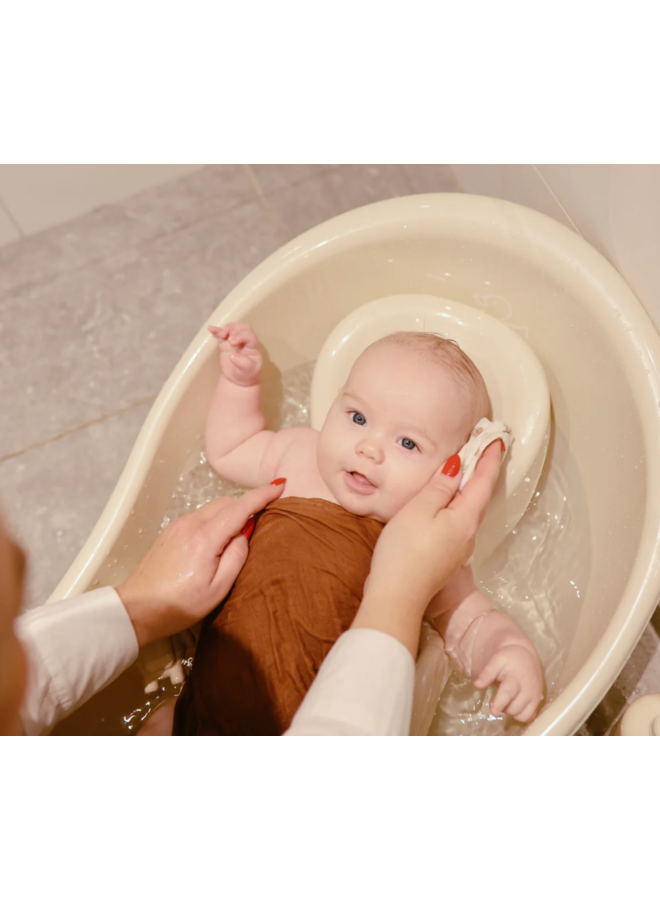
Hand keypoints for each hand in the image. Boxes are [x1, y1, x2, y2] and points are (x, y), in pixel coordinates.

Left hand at [117, 480, 284, 647]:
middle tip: (265, 516)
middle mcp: (190, 524)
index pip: (240, 507)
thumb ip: (236, 556)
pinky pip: (200, 516)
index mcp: (205, 538)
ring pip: (212, 508)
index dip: (262, 495)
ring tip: (241, 531)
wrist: (137, 609)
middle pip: (226, 502)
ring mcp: (178, 525)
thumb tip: (244, 533)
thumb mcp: (217, 589)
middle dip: (247, 504)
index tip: (280, 485)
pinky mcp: (170, 531)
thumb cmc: (179, 605)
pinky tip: (218, 537)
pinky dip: (215, 518)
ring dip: (230, 512)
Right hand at [208, 322, 262, 386]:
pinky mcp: (225, 344)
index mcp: (252, 347)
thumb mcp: (248, 371)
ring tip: (221, 336)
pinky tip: (211, 328)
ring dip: (226, 329)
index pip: (249, 336)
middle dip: (234, 329)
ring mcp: (234, 341)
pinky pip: (221, 335)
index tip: (232, 342)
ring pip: (232, 328)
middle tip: (227, 337)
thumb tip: (233, 356)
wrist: (238, 379)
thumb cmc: (246, 374)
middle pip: (242, 328)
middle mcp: (244, 341)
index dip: (241, 335)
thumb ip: (243, 363)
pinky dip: (217, 330)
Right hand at [354, 441, 503, 654]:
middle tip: (484, 449)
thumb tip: (458, 466)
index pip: (483, 482)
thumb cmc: (404, 553)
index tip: (497, 439)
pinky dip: (457, 504)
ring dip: (470, 488)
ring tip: (465, 470)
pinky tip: (446, 502)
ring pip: (469, 510)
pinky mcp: (444, 557)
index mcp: (465, 518)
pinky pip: (457, 523)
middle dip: (483, 471)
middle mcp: (467, 534)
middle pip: (479, 496)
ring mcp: (457, 548)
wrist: (396, 597)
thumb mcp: (420, 510)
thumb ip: (440, 487)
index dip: (490, 459)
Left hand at [474, 644, 544, 722]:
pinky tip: (516, 706)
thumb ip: (487, 673)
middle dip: (503, 708)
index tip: (493, 711)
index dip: (500, 704)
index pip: (508, 693)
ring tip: (507, 701)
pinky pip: (530, 716)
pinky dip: (521, 715)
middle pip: (514, 708)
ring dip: (512, 712)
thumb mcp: (496, 661)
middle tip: (498, 698)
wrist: (526, 654)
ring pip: (522, 715)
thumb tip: (477, 685)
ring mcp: (535, 696)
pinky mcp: (538, 700)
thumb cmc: (509, 658)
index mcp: (515, 678)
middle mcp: (527, 689)